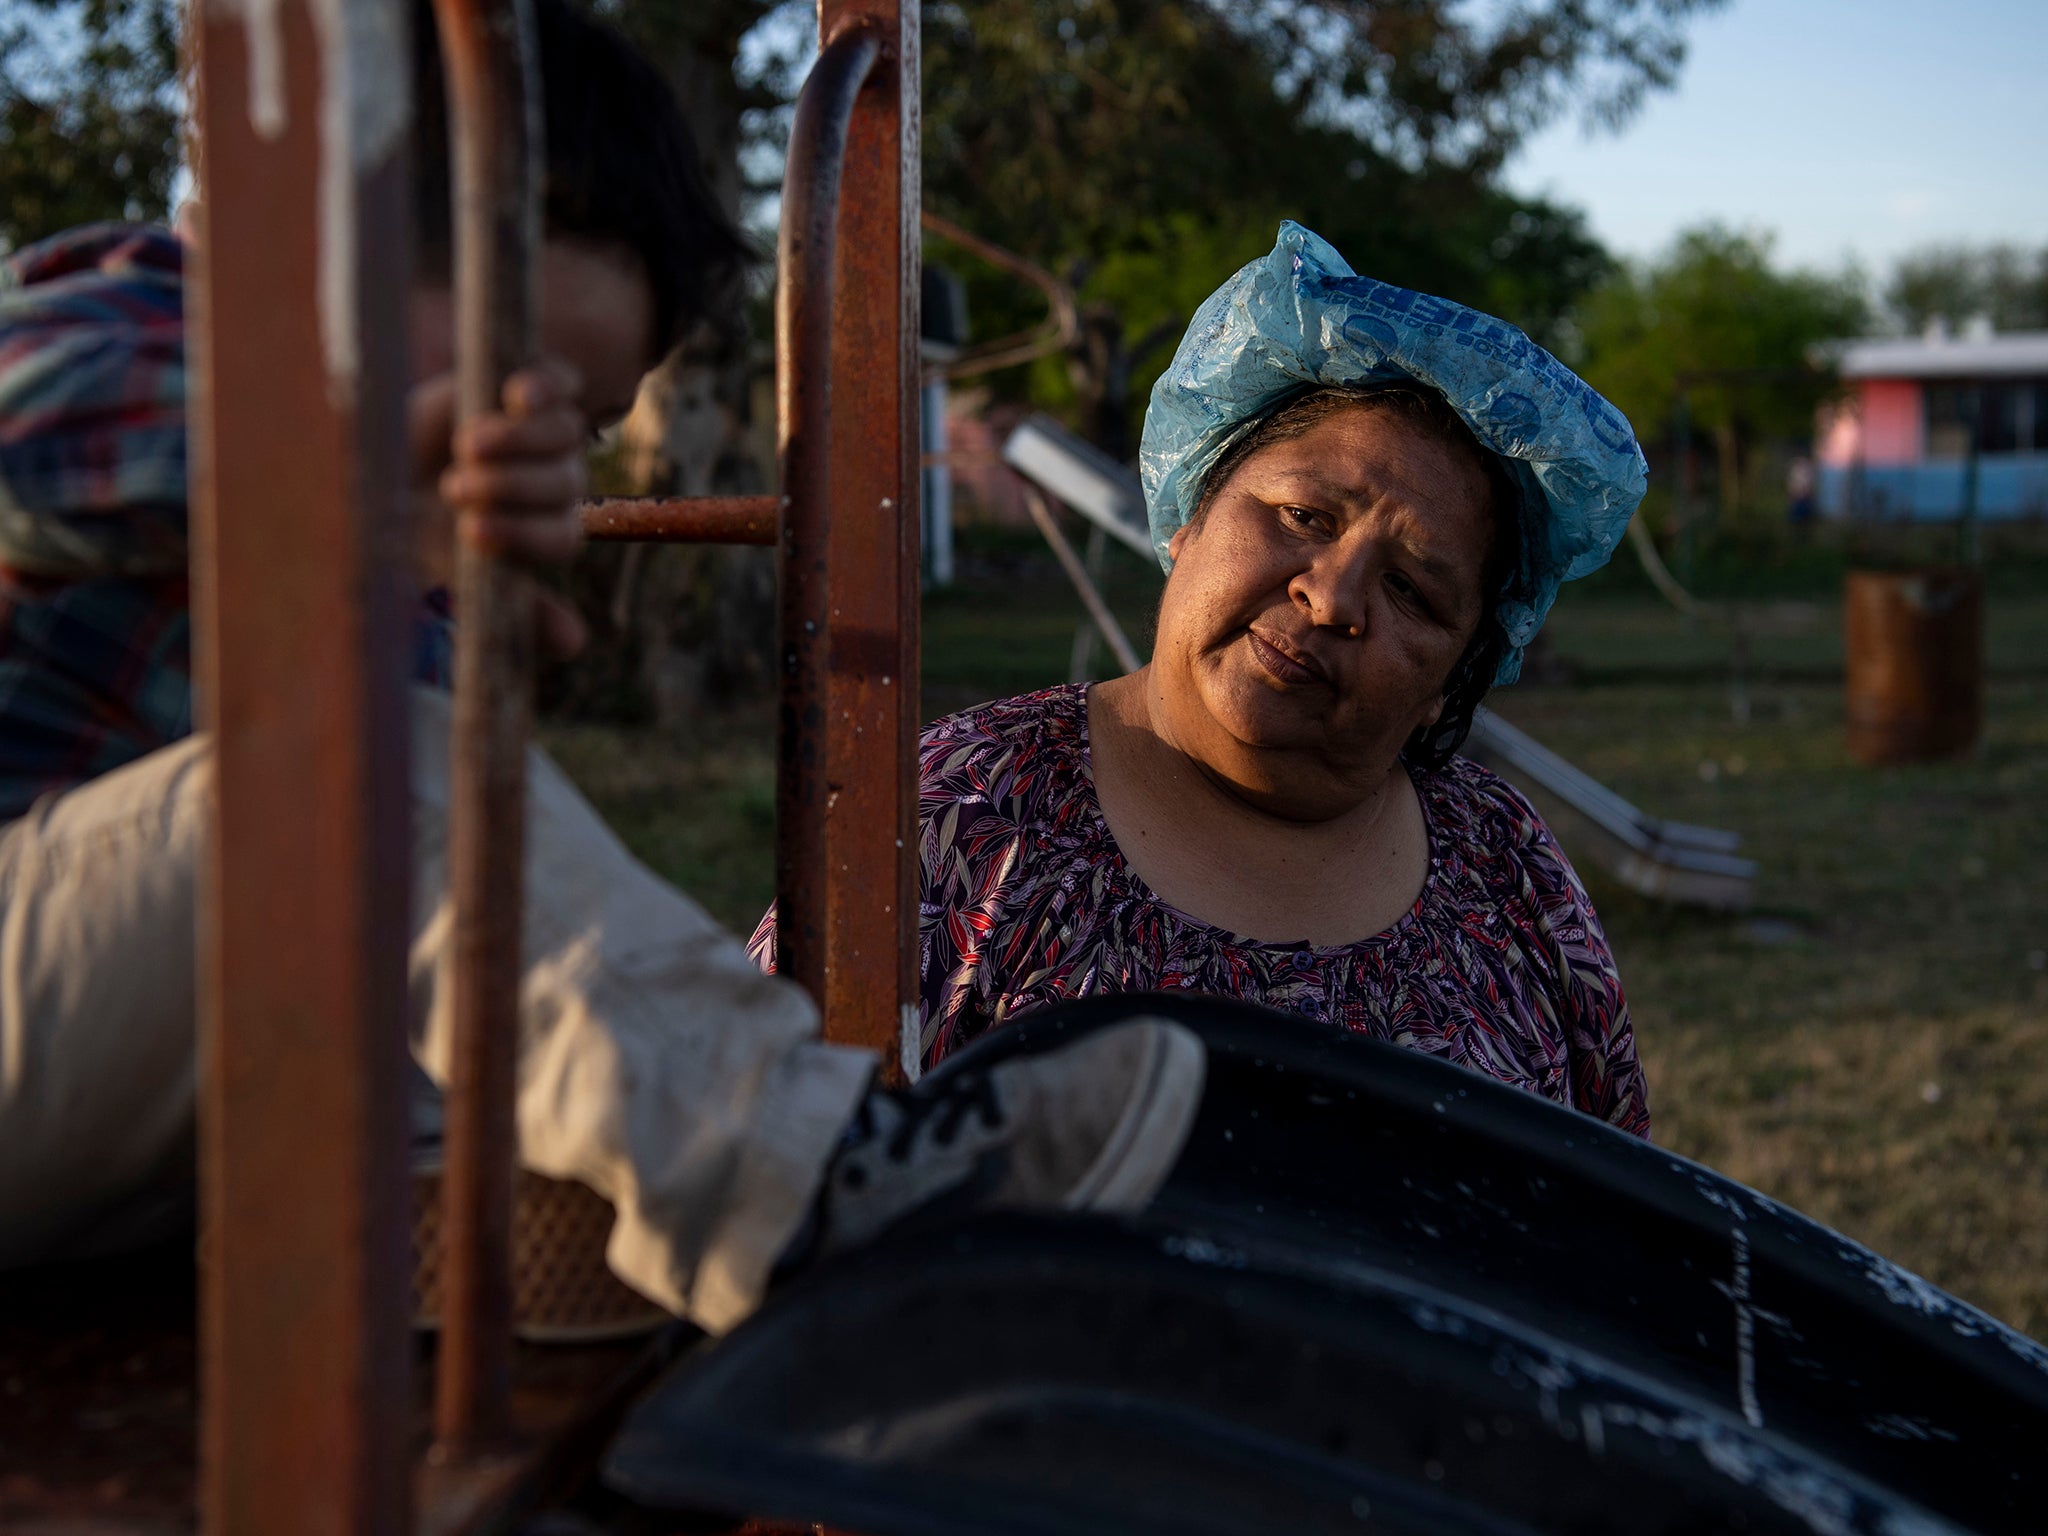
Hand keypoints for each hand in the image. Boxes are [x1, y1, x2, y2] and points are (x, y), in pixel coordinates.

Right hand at [410, 358, 589, 656]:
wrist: (383, 462)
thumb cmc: (417, 530)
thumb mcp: (450, 572)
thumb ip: (509, 607)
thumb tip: (574, 644)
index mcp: (546, 533)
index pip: (559, 538)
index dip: (522, 535)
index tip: (470, 533)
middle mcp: (557, 485)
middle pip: (564, 486)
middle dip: (510, 488)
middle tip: (455, 489)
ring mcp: (547, 435)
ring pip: (564, 435)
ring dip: (516, 441)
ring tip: (466, 446)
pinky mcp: (532, 389)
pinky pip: (562, 382)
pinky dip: (546, 385)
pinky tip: (517, 394)